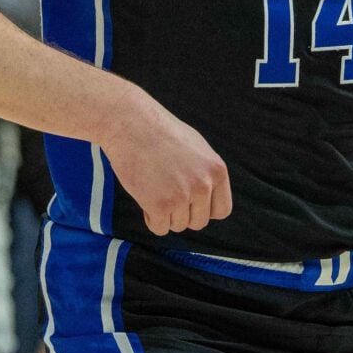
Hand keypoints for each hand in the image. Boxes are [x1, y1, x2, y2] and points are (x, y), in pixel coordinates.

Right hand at [98, 95, 230, 234]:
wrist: (131, 123)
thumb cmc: (160, 133)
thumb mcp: (196, 148)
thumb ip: (206, 174)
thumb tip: (208, 199)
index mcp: (217, 171)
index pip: (221, 211)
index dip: (203, 210)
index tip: (189, 204)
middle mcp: (204, 185)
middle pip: (198, 222)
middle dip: (182, 214)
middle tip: (165, 194)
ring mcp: (182, 196)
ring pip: (177, 226)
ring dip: (164, 215)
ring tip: (153, 189)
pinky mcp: (160, 205)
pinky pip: (159, 229)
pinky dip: (150, 218)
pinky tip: (144, 197)